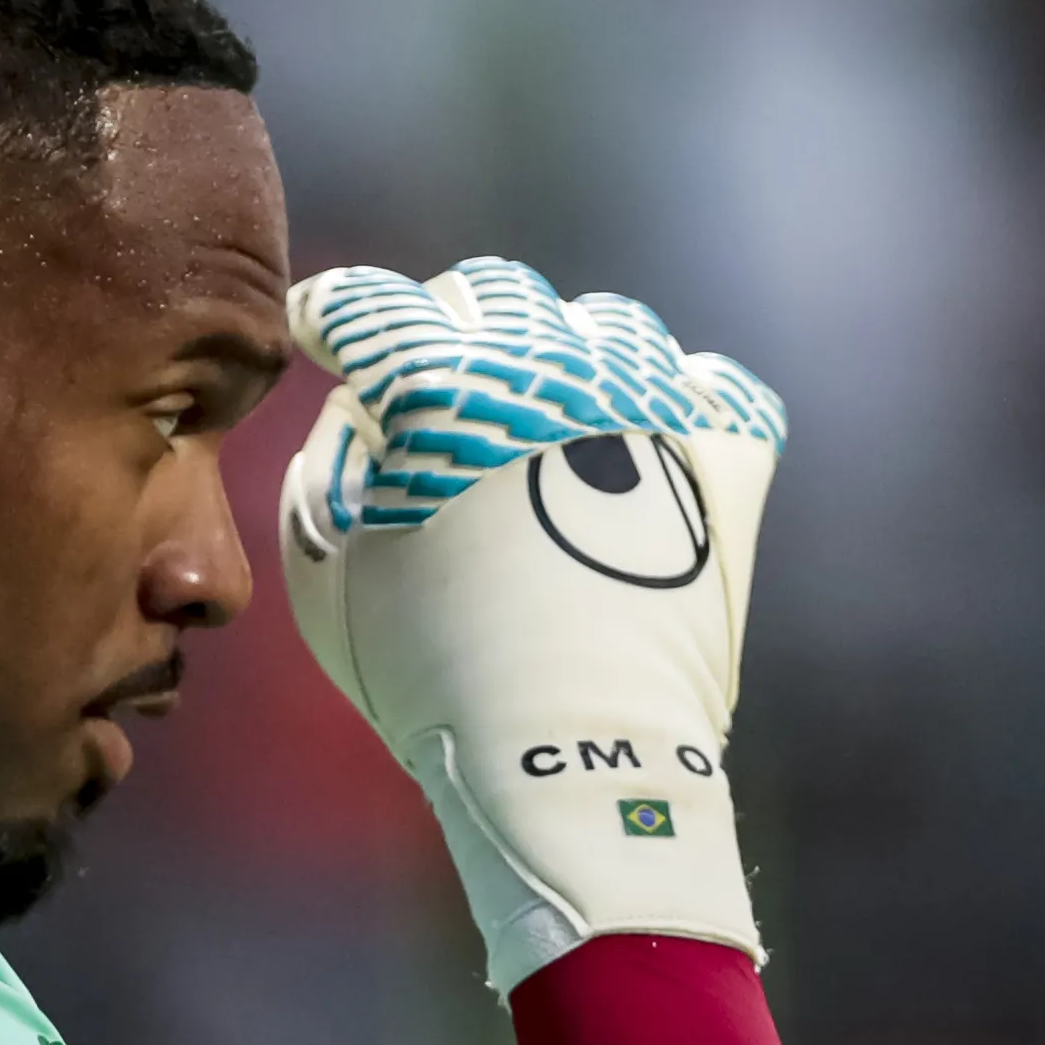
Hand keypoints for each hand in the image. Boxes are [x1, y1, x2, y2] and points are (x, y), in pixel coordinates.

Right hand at [278, 257, 786, 985]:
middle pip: (489, 292)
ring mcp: (645, 399)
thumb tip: (364, 414)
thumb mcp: (323, 568)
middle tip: (434, 397)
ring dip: (560, 357)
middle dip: (447, 327)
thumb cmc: (423, 672)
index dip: (335, 318)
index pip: (369, 304)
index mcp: (436, 383)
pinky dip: (673, 403)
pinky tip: (644, 445)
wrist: (565, 752)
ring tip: (543, 424)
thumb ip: (329, 461)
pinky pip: (712, 386)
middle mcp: (547, 364)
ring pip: (603, 324)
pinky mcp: (720, 454)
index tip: (327, 338)